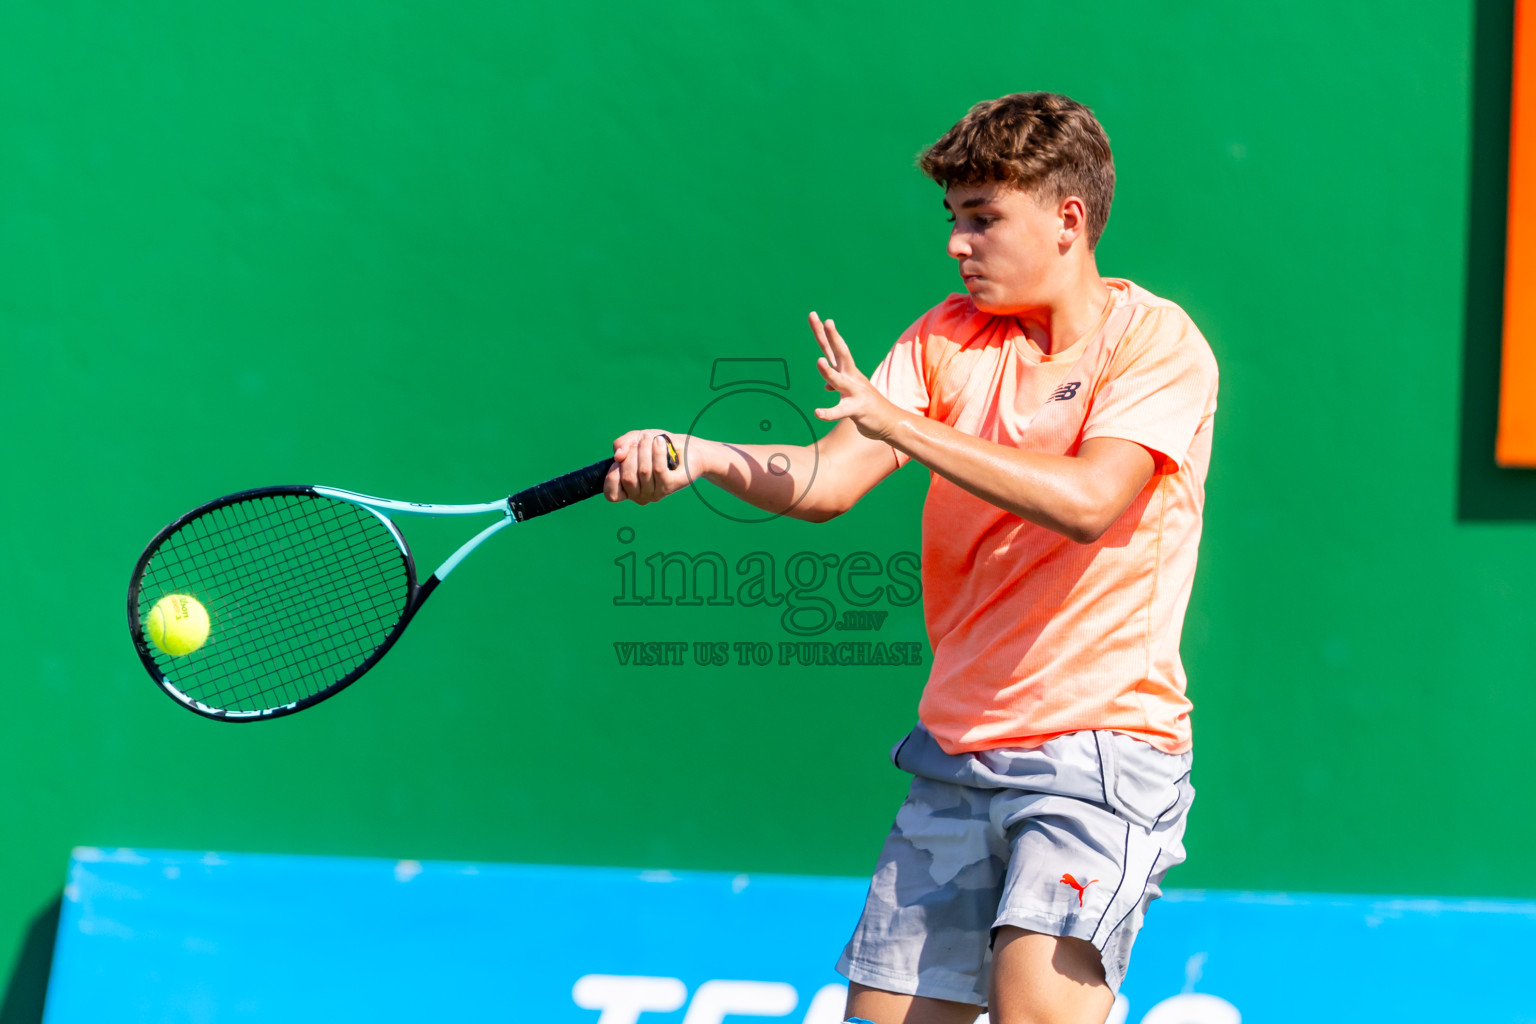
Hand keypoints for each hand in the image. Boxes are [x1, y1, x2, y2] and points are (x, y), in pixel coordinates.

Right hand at [605, 429, 691, 504]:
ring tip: (650, 437)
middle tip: (641, 439)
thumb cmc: (656, 445)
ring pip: (643, 472)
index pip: (611, 494)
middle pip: (628, 478)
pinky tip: (659, 441)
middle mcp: (641, 496)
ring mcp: (656, 493)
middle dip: (631, 454)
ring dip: (645, 449)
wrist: (685, 447)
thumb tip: (618, 456)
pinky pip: (659, 470)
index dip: (612, 475)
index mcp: (628, 490)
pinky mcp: (671, 486)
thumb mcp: (634, 439)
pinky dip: (657, 452)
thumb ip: (621, 445)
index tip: (619, 458)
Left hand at [809, 312, 903, 441]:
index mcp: (847, 370)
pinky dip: (829, 413)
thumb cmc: (866, 405)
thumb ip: (836, 384)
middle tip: (826, 321)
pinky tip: (817, 413)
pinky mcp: (857, 409)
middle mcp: (851, 377)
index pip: (831, 348)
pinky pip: (841, 411)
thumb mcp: (849, 392)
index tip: (813, 315)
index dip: (822, 332)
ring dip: (829, 372)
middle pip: (840, 354)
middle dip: (832, 337)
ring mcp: (855, 392)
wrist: (890, 422)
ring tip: (819, 361)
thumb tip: (825, 385)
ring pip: (840, 381)